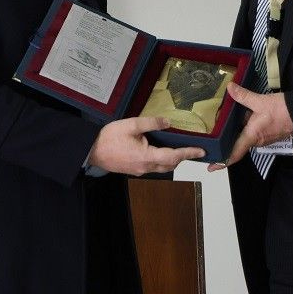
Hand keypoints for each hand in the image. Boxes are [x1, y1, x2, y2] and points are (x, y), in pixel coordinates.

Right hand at [88, 117, 204, 175]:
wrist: (91, 151)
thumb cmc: (108, 138)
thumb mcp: (131, 125)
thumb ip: (151, 123)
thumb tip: (167, 122)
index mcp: (146, 156)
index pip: (173, 156)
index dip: (188, 153)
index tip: (201, 152)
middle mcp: (145, 167)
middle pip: (170, 165)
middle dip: (182, 158)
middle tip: (192, 149)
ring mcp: (139, 170)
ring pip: (162, 168)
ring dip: (172, 160)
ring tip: (178, 150)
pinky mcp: (134, 170)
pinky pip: (153, 167)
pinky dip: (161, 161)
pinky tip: (159, 151)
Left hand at [208, 82, 292, 171]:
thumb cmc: (283, 110)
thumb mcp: (260, 101)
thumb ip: (243, 96)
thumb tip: (230, 88)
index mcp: (252, 135)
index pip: (235, 153)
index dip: (223, 161)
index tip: (212, 167)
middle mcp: (257, 140)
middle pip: (237, 145)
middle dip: (224, 144)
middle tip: (210, 143)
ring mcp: (263, 138)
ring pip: (244, 138)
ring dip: (234, 134)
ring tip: (219, 129)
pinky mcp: (267, 133)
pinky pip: (251, 133)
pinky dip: (243, 128)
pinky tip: (236, 119)